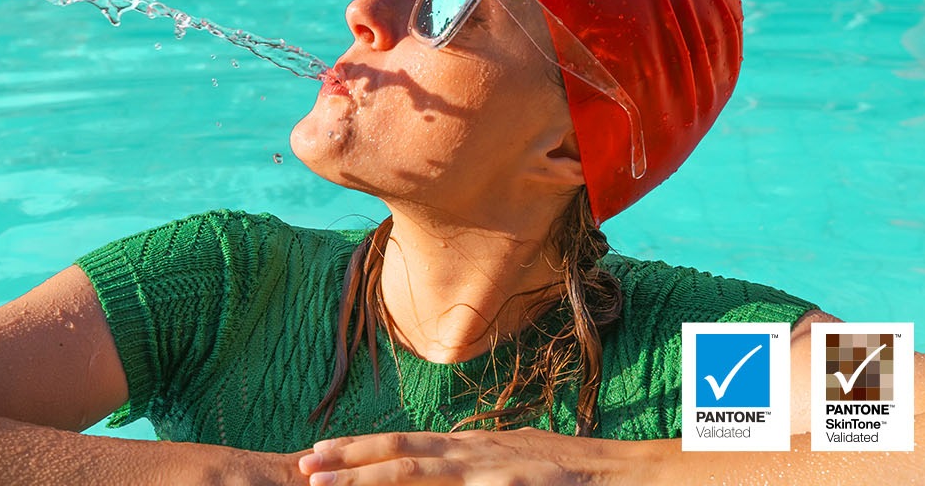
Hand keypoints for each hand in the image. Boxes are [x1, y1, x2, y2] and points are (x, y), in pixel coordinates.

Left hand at [297, 427, 630, 485]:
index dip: (361, 449)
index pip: (405, 442)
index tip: (319, 453)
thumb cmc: (572, 473)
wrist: (623, 477)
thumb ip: (479, 462)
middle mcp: (473, 452)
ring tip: (322, 483)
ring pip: (412, 470)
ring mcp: (487, 472)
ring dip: (363, 477)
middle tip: (301, 466)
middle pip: (398, 451)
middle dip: (347, 459)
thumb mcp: (517, 459)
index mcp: (473, 445)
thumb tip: (449, 464)